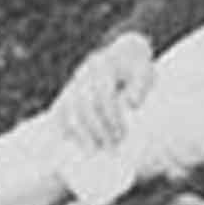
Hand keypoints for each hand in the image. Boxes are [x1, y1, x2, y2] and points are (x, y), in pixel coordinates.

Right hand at [54, 33, 153, 149]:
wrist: (122, 53)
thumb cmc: (137, 67)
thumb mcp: (145, 70)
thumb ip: (140, 85)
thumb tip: (131, 105)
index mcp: (105, 65)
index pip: (105, 96)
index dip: (112, 118)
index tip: (122, 136)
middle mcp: (85, 73)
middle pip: (86, 106)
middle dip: (97, 130)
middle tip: (111, 148)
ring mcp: (73, 83)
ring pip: (69, 111)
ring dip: (80, 134)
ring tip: (93, 151)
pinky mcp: (66, 93)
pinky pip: (58, 112)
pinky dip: (61, 128)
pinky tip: (68, 143)